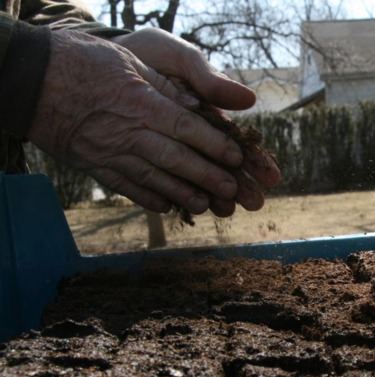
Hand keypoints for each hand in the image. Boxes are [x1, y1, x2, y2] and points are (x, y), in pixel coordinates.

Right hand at [28, 29, 244, 214]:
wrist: (29, 79)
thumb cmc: (83, 62)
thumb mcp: (129, 62)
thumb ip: (166, 87)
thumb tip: (197, 105)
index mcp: (141, 103)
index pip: (187, 129)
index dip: (214, 145)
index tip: (235, 157)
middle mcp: (128, 133)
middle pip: (175, 159)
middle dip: (206, 176)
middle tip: (231, 190)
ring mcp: (109, 153)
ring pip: (153, 179)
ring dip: (182, 194)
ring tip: (205, 204)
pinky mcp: (94, 166)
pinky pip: (125, 187)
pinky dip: (147, 198)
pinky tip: (167, 207)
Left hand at [111, 28, 280, 216]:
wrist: (98, 61)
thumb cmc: (147, 56)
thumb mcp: (179, 58)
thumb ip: (209, 79)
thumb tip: (250, 100)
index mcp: (207, 116)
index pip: (236, 143)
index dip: (255, 160)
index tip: (271, 176)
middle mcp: (191, 139)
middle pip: (221, 168)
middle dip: (240, 186)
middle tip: (256, 203)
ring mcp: (169, 151)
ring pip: (196, 180)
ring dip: (213, 196)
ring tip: (227, 210)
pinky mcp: (143, 161)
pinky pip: (161, 183)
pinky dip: (177, 196)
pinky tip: (190, 208)